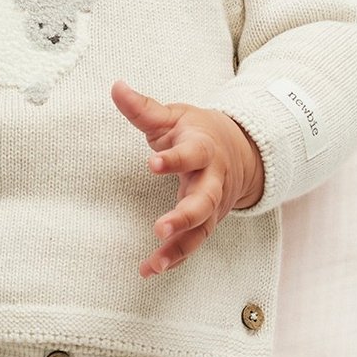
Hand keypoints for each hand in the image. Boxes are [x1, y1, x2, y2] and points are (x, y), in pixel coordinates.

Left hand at [112, 79, 263, 277]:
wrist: (240, 151)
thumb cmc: (198, 132)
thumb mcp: (174, 116)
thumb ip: (144, 108)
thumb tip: (115, 86)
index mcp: (203, 149)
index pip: (191, 154)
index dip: (174, 159)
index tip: (152, 162)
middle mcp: (212, 180)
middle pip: (204, 201)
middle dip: (184, 216)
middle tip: (160, 228)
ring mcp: (213, 205)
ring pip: (201, 230)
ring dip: (178, 248)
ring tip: (153, 264)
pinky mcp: (208, 223)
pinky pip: (193, 245)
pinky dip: (174, 259)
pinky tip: (150, 270)